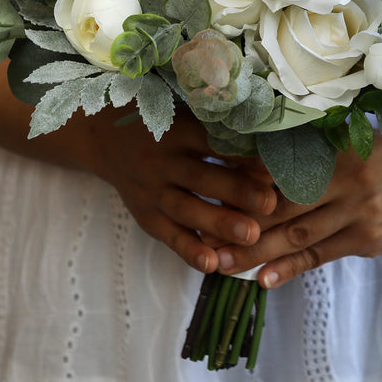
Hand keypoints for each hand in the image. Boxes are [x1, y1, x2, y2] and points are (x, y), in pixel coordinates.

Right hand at [79, 109, 277, 273]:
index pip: (215, 143)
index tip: (274, 166)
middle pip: (202, 177)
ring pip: (187, 209)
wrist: (106, 139)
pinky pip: (168, 235)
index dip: (243, 155)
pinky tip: (212, 264)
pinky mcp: (146, 215)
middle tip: (269, 204)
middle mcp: (164, 161)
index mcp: (181, 131)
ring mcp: (152, 190)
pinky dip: (189, 250)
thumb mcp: (188, 116)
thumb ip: (222, 128)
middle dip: (237, 191)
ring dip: (219, 224)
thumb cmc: (165, 125)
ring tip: (251, 236)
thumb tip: (274, 140)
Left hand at [212, 135, 381, 287]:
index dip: (243, 185)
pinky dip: (291, 268)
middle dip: (241, 226)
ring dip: (256, 252)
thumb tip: (250, 158)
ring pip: (298, 236)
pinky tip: (263, 279)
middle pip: (282, 208)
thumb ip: (309, 151)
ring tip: (221, 263)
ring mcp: (360, 213)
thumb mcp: (348, 141)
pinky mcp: (368, 239)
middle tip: (202, 239)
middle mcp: (348, 181)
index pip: (281, 170)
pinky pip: (321, 256)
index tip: (208, 192)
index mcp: (336, 151)